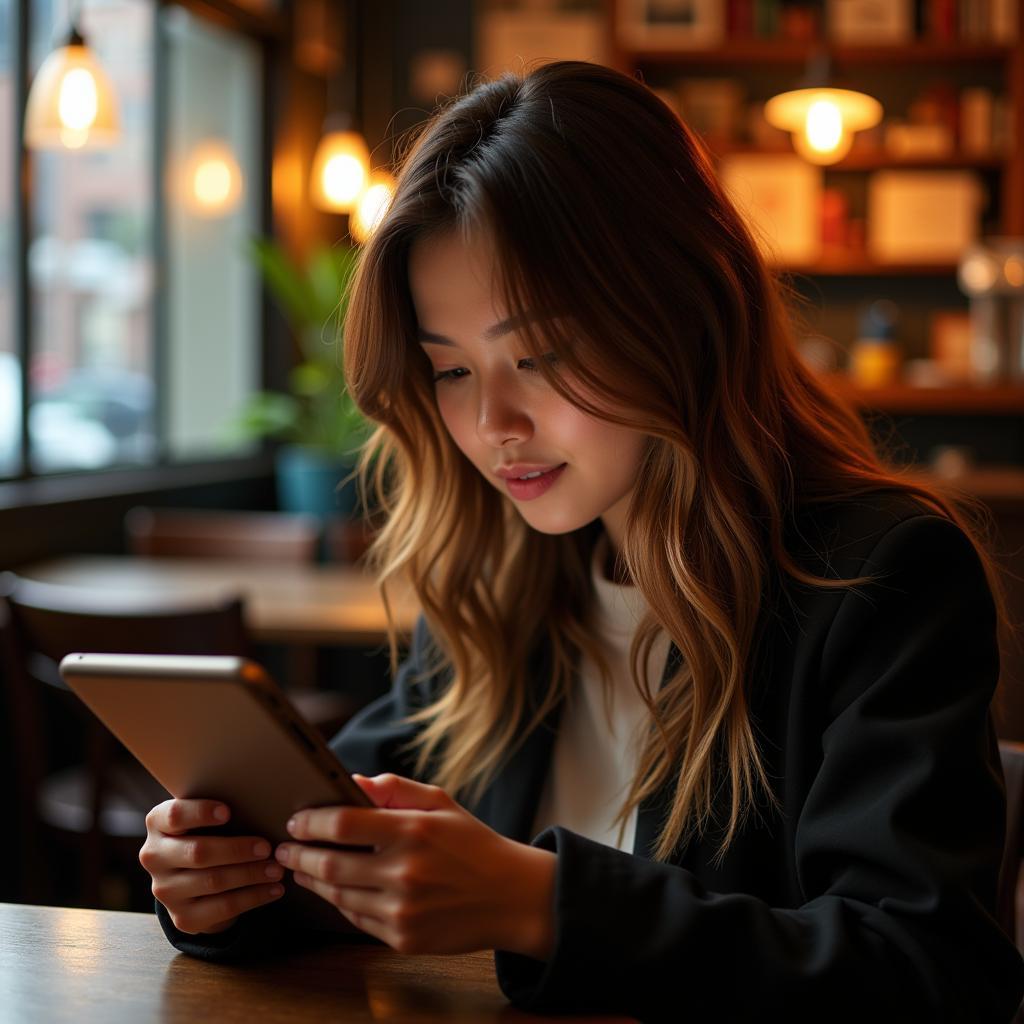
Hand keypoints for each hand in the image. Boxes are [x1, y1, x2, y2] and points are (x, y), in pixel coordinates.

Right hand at [139, 799, 284, 934]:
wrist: (193, 879)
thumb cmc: (209, 833)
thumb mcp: (205, 819)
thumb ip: (220, 809)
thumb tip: (262, 801)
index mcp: (158, 823)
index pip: (174, 815)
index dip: (200, 813)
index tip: (228, 812)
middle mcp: (154, 857)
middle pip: (198, 852)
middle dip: (237, 850)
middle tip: (267, 847)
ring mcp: (165, 891)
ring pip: (213, 881)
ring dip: (251, 874)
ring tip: (277, 869)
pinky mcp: (183, 917)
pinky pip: (223, 907)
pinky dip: (254, 897)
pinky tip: (274, 889)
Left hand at [275, 773, 555, 957]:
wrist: (511, 897)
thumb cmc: (474, 843)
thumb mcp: (441, 803)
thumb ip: (394, 789)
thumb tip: (352, 782)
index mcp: (413, 830)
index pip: (342, 824)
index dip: (310, 821)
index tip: (295, 820)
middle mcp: (404, 871)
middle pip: (329, 864)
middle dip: (297, 855)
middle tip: (283, 848)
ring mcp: (402, 910)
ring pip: (337, 896)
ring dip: (311, 882)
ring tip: (300, 869)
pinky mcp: (403, 939)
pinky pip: (356, 919)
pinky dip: (340, 903)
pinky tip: (334, 890)